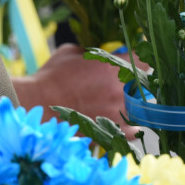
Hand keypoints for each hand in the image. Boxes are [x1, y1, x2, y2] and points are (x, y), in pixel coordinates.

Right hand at [12, 43, 139, 138]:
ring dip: (137, 104)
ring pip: (143, 109)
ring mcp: (119, 113)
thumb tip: (99, 55)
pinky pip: (133, 131)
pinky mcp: (111, 131)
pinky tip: (125, 122)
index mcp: (114, 68)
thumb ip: (93, 52)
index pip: (143, 59)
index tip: (137, 59)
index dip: (140, 58)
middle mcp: (121, 91)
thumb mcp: (72, 52)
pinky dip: (131, 126)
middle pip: (146, 85)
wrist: (38, 104)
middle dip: (138, 82)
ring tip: (126, 102)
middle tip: (129, 81)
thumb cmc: (52, 76)